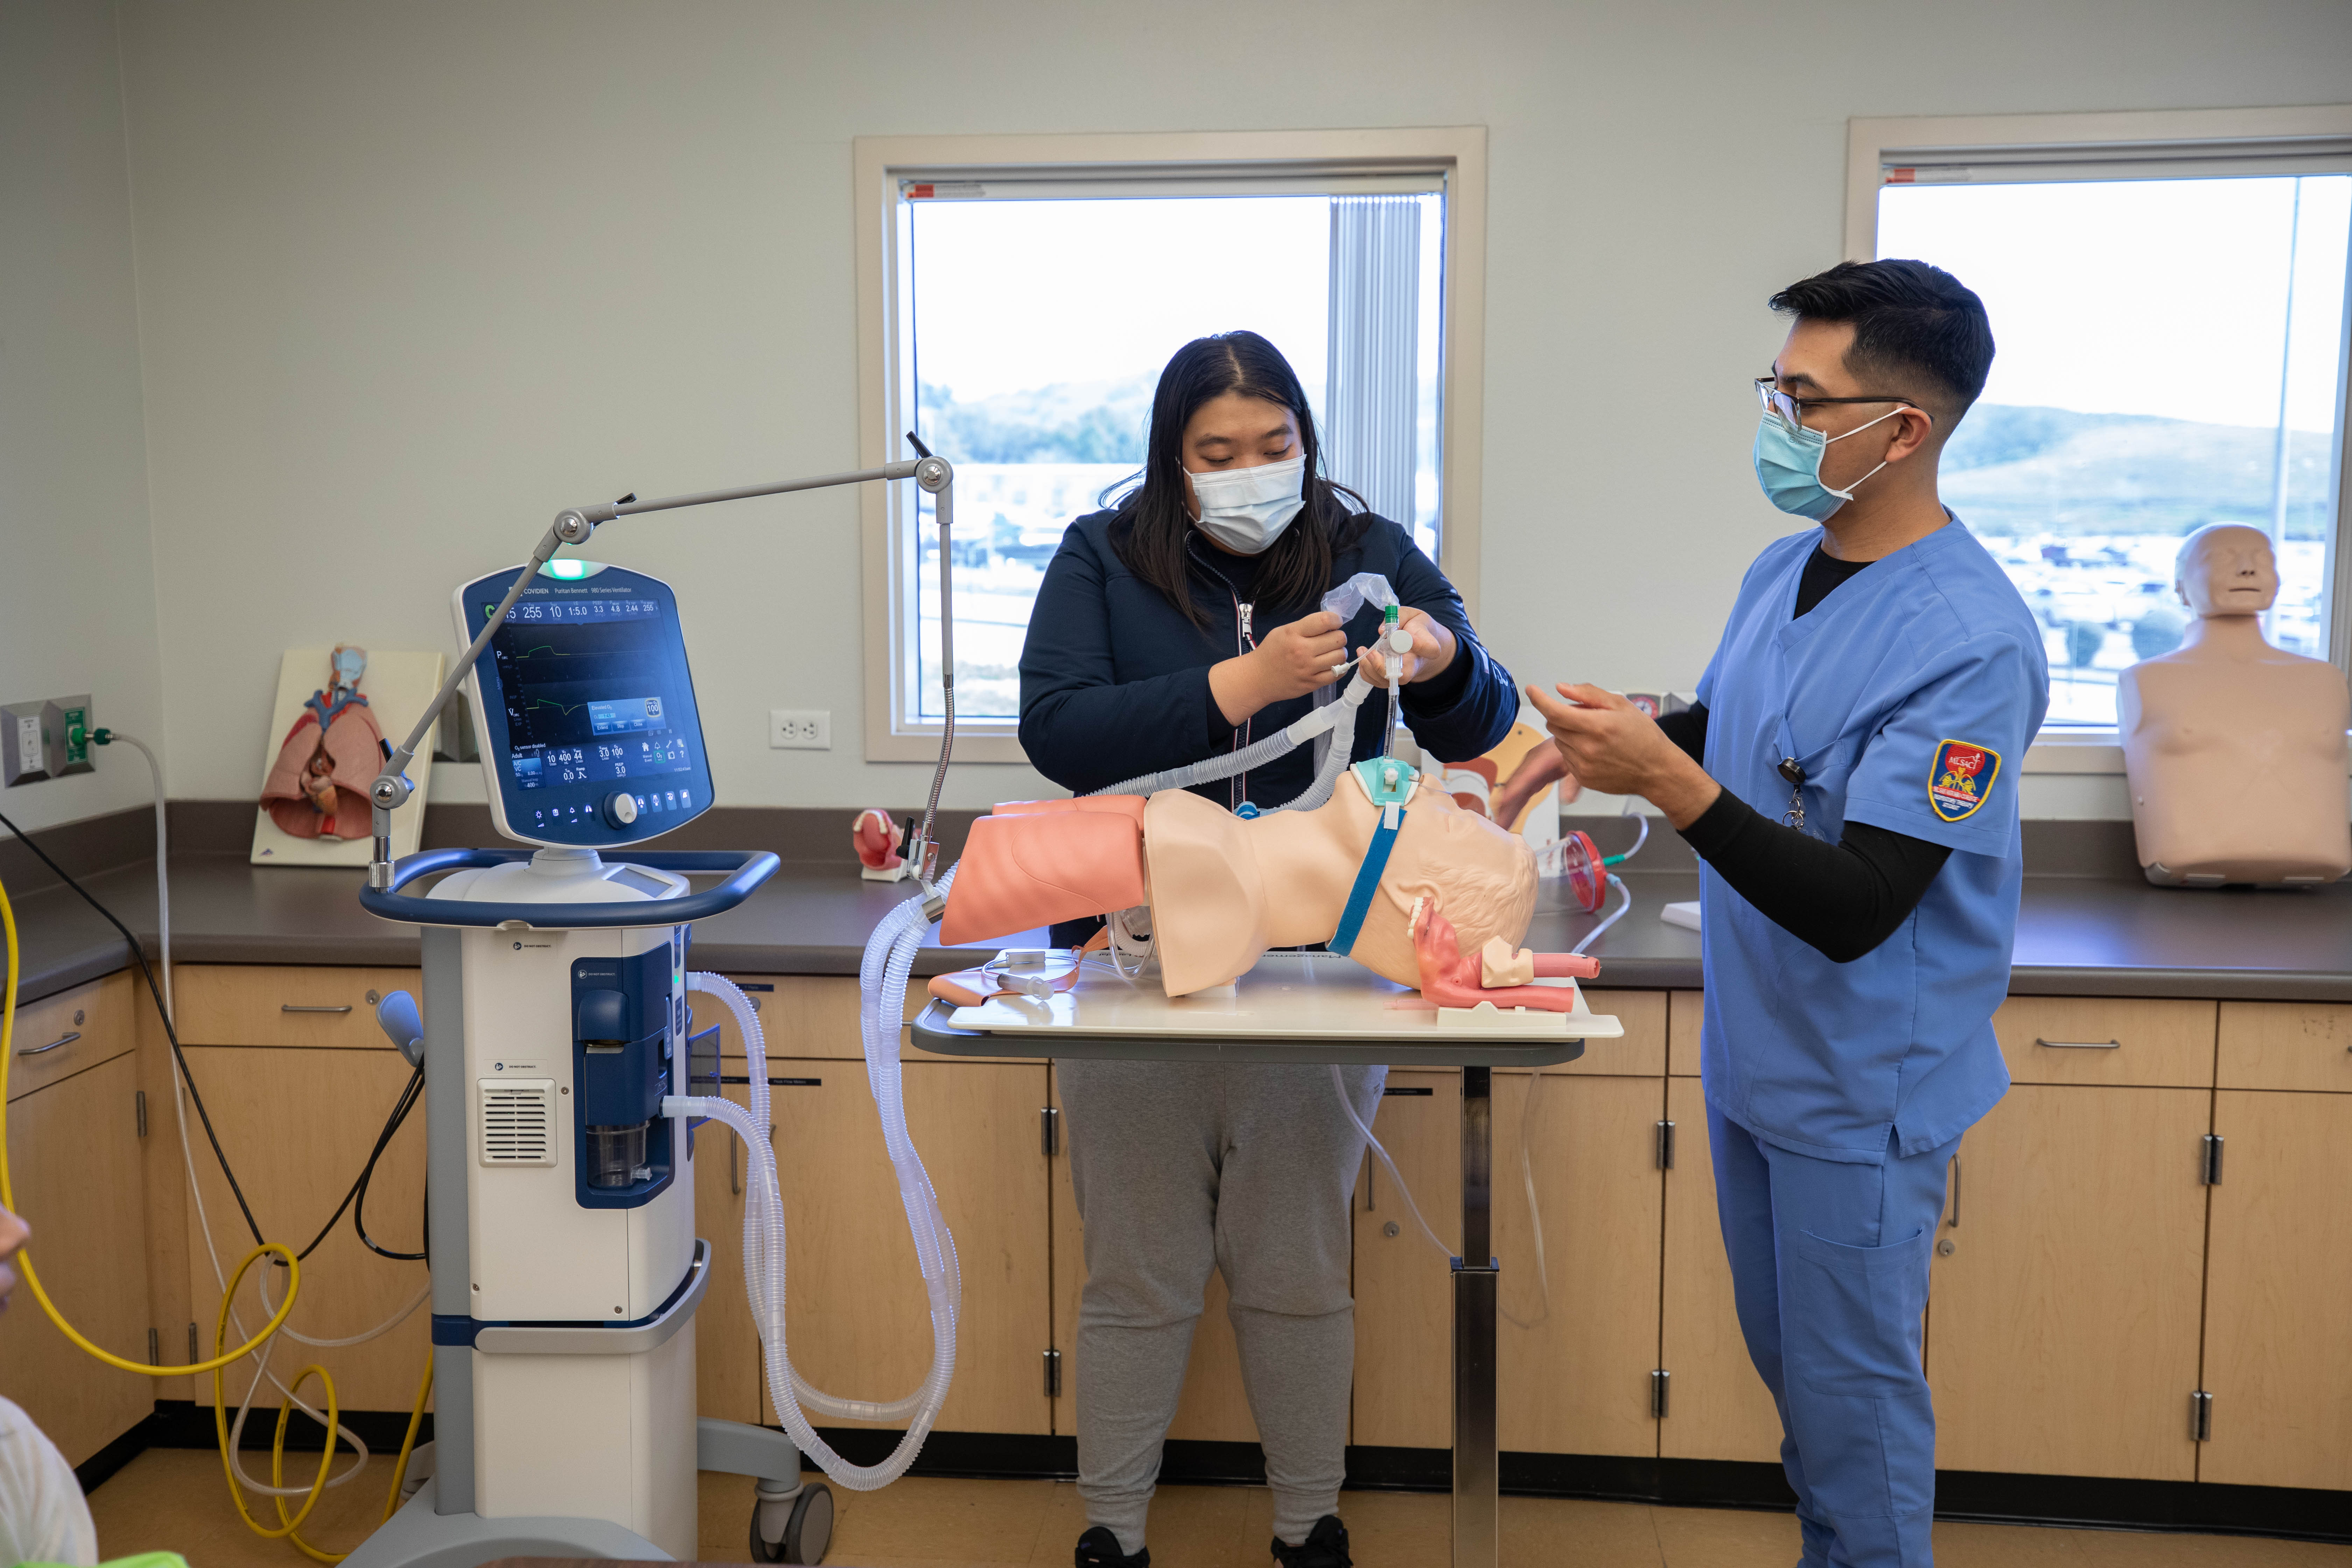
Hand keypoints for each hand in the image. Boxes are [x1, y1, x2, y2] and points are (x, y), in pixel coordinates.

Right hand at [1210, 610, 1347, 724]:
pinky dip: (1338, 668)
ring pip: (1340, 657)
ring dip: (1339, 653)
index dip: (1335, 619)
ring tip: (1331, 653)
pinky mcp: (1311, 684)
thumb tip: (1331, 624)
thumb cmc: (1271, 651)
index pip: (1325, 621)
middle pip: (1338, 639)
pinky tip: (1331, 665)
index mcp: (1294, 633)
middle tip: (1332, 639)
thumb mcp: (1283, 631)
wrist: (1257, 678)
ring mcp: (1308, 669)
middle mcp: (1302, 651)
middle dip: (1339, 636)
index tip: (1334, 623)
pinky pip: (1336, 674)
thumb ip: (1305, 626)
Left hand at [1354, 606, 1456, 686]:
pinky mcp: (1390, 679)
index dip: (1418, 644)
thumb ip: (1400, 617)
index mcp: (1428, 646)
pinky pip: (1375, 681)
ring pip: (1384, 680)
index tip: (1406, 636)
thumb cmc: (1416, 628)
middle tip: (1371, 651)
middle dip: (1381, 665)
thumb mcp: (1412, 615)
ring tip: (1362, 650)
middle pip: (1401, 675)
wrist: (1420, 643)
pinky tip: (1364, 658)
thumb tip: (1382, 631)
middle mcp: (1416, 665)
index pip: (1429, 649)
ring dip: (1369, 666)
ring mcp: (1402, 676)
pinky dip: (1365, 670)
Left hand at [1525, 683, 1719, 828]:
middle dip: (1563, 716)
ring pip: (1559, 741)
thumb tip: (1561, 688)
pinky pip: (1567, 758)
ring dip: (1569, 734)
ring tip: (1596, 736)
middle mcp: (1586, 748)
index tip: (1532, 690)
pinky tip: (1596, 751)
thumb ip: (1589, 694)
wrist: (1657, 770)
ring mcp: (1583, 766)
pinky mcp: (1583, 778)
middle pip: (1554, 725)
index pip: (1554, 711)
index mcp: (1596, 726)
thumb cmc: (1643, 736)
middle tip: (1587, 717)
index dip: (1539, 699)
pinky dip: (1575, 751)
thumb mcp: (1621, 705)